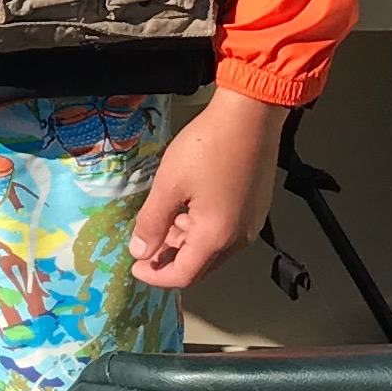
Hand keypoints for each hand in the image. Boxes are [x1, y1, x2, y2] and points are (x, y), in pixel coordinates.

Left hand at [130, 87, 284, 293]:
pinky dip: (203, 229)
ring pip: (213, 248)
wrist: (251, 115)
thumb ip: (152, 223)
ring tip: (164, 220)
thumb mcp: (169, 184)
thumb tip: (140, 252)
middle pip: (200, 266)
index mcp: (217, 237)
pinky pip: (226, 231)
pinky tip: (188, 207)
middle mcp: (239, 239)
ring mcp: (251, 223)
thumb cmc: (208, 147)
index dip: (155, 275)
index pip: (183, 276)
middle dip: (170, 260)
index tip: (135, 266)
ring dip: (186, 243)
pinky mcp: (256, 208)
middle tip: (146, 245)